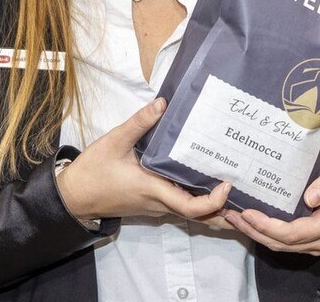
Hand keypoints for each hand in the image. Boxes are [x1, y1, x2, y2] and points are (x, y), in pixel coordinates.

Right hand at [55, 98, 230, 224]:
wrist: (73, 197)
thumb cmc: (93, 171)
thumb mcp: (114, 142)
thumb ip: (139, 123)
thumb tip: (163, 103)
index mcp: (153, 190)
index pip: (191, 206)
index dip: (213, 201)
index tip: (227, 185)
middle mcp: (159, 204)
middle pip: (199, 215)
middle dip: (223, 210)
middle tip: (246, 196)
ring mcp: (155, 207)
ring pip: (190, 213)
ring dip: (213, 207)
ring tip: (234, 191)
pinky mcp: (151, 204)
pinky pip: (180, 206)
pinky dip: (198, 202)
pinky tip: (206, 185)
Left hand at [225, 150, 319, 254]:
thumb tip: (311, 199)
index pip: (296, 232)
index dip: (269, 226)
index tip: (248, 213)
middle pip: (283, 243)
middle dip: (255, 230)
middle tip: (233, 214)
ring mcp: (314, 243)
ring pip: (278, 245)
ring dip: (254, 233)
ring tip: (233, 217)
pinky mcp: (304, 242)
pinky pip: (280, 242)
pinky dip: (261, 232)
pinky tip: (245, 221)